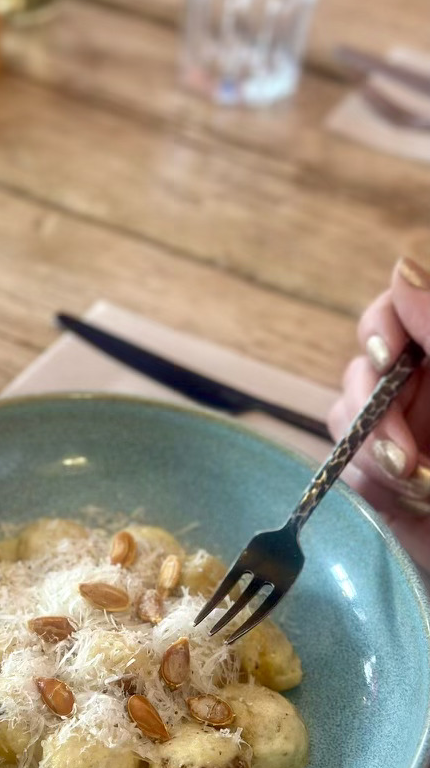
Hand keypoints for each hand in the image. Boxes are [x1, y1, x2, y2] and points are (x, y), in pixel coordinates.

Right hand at [328, 256, 429, 570]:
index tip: (386, 354)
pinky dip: (372, 486)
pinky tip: (411, 501)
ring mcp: (400, 437)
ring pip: (345, 420)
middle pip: (360, 369)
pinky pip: (345, 468)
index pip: (392, 315)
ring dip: (374, 456)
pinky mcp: (382, 483)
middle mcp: (422, 391)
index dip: (379, 326)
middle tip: (408, 455)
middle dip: (374, 411)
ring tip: (420, 485)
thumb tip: (401, 265)